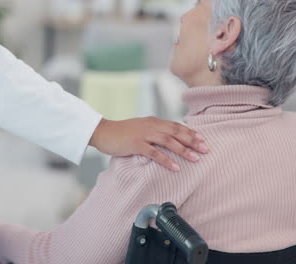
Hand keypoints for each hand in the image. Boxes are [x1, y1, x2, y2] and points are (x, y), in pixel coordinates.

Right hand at [89, 117, 208, 170]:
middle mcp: (151, 126)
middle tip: (206, 149)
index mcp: (153, 121)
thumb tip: (167, 140)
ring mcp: (144, 134)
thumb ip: (153, 132)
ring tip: (195, 158)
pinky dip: (166, 160)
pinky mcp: (136, 144)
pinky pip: (154, 153)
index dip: (191, 132)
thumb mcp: (140, 129)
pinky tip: (175, 167)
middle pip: (176, 132)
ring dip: (183, 150)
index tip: (203, 140)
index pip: (176, 126)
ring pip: (169, 141)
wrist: (103, 132)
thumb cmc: (121, 132)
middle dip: (193, 141)